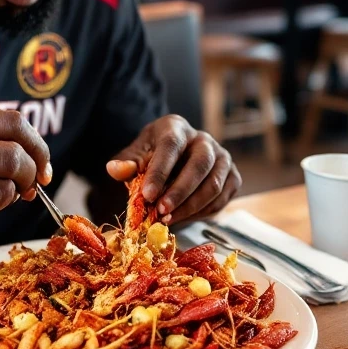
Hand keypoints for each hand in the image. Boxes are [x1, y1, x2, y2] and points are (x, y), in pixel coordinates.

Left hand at [106, 115, 240, 225]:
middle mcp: (203, 139)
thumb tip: (115, 169)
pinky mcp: (232, 176)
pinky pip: (221, 198)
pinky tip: (183, 218)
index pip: (171, 146)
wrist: (175, 159)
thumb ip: (126, 163)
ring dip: (191, 206)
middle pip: (199, 165)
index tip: (147, 196)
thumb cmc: (152, 156)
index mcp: (176, 127)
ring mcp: (222, 157)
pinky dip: (202, 212)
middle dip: (179, 192)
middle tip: (161, 212)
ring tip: (169, 220)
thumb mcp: (136, 155)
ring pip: (213, 185)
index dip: (160, 172)